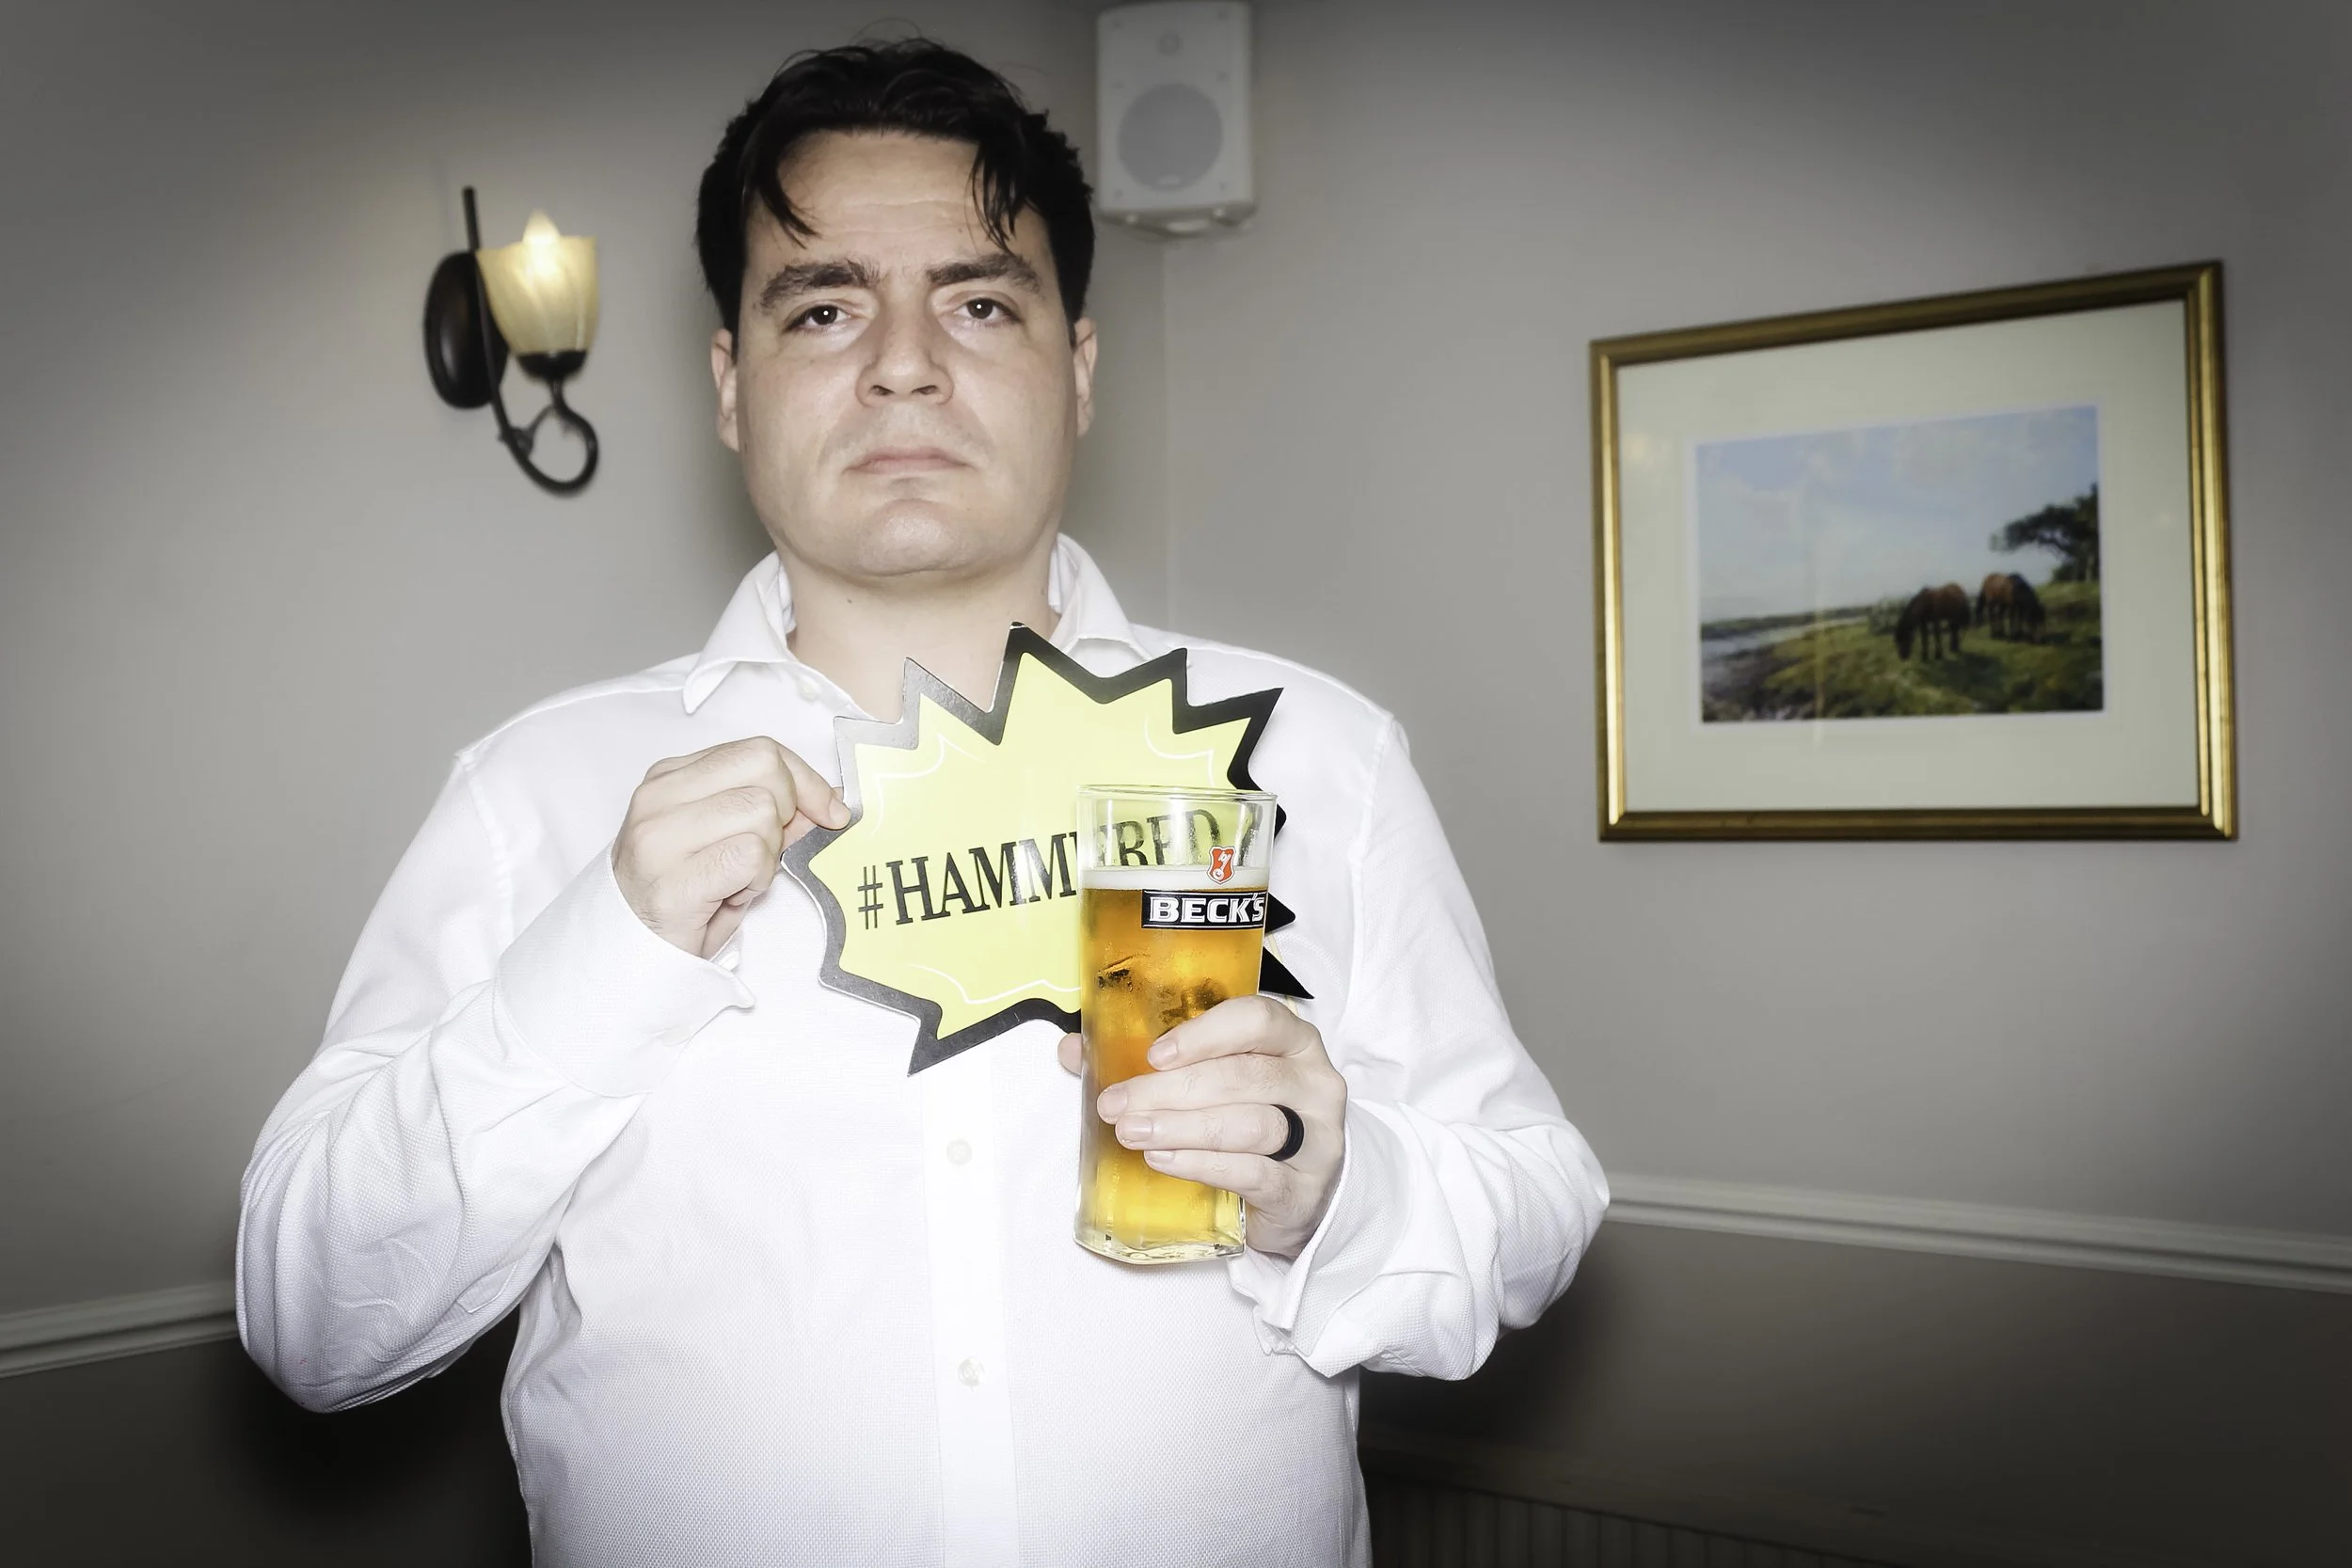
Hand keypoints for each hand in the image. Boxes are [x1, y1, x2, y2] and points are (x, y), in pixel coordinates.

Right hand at [613, 737, 847, 959]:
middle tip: (765, 850)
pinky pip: (750, 856)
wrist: (628, 950)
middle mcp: (659, 798)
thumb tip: (828, 797)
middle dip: (787, 812)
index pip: (758, 750)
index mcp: (671, 778)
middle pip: (765, 770)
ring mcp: (658, 838)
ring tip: (739, 878)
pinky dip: (757, 880)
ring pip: (760, 812)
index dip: (804, 779)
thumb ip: (773, 814)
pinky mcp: (672, 882)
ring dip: (767, 855)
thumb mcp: (725, 840)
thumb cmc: (678, 896)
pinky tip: (733, 894)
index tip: (826, 809)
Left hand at [1056, 995, 1347, 1258]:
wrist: (1299, 1194)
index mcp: (1294, 1042)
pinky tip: (1165, 1160)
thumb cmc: (1251, 1121)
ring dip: (1183, 1127)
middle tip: (1119, 1104)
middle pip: (1245, 1075)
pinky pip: (1254, 1172)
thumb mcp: (1216, 1083)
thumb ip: (1153, 1064)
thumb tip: (1074, 1051)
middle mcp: (1313, 1084)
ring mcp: (1316, 1139)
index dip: (1206, 1033)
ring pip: (1251, 1124)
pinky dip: (1203, 1164)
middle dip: (1172, 1089)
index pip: (1260, 1019)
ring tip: (1134, 1134)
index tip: (1155, 1054)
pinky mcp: (1303, 1189)